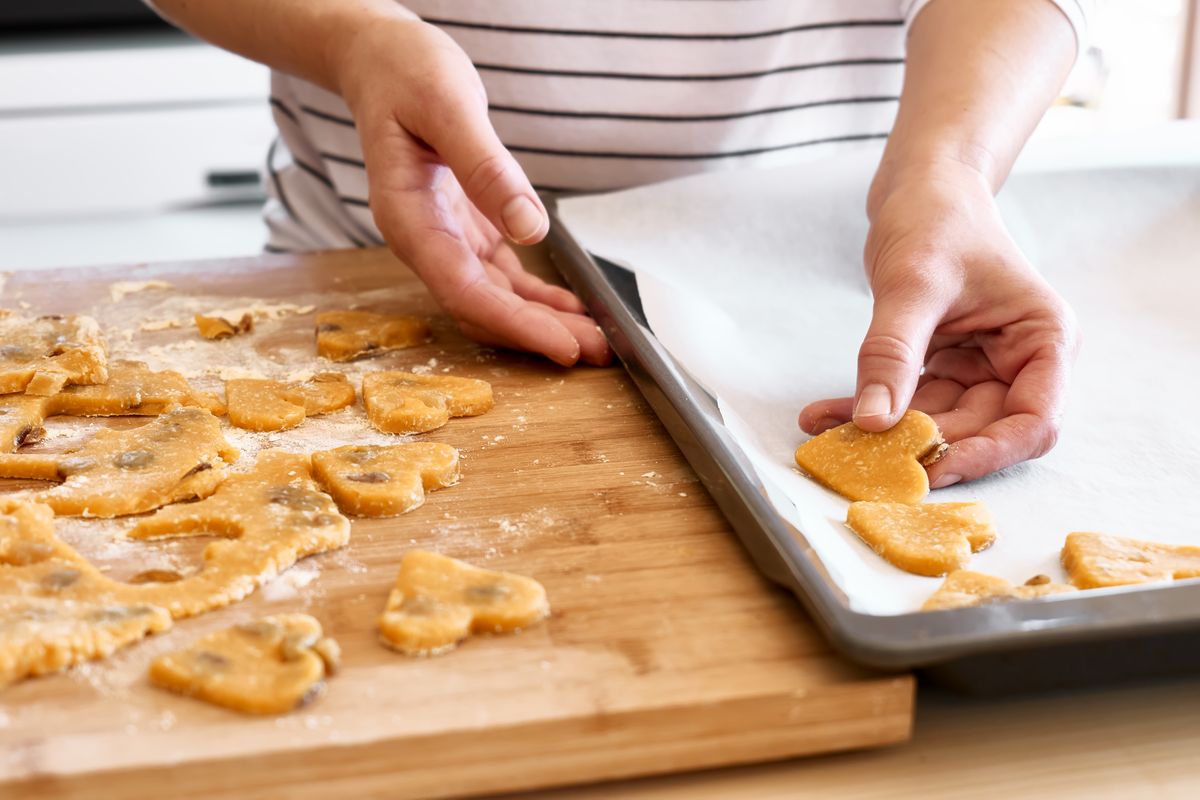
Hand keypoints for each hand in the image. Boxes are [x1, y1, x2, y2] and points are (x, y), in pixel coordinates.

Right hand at [334, 19, 609, 365]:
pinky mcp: (467, 231)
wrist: (381, 60)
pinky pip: (504, 277)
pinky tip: (572, 309)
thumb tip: (530, 227)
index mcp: (408, 219)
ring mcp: (445, 240)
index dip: (514, 324)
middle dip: (538, 335)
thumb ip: (486, 168)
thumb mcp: (449, 106)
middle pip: (482, 308)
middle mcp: (424, 241)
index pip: (464, 291)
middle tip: (597, 353)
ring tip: (596, 341)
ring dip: (544, 323)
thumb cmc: (405, 74)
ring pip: (496, 299)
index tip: (561, 346)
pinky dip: (538, 297)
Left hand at [798, 164, 1079, 486]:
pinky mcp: (945, 367)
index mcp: (1044, 340)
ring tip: (823, 432)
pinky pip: (908, 401)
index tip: (930, 468)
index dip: (986, 454)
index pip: (1032, 422)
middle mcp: (1020, 361)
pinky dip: (868, 408)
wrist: (920, 189)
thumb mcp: (914, 284)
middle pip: (979, 430)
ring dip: (883, 431)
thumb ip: (893, 353)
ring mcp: (982, 367)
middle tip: (861, 457)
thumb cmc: (937, 219)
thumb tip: (874, 421)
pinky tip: (823, 415)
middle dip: (920, 445)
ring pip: (937, 421)